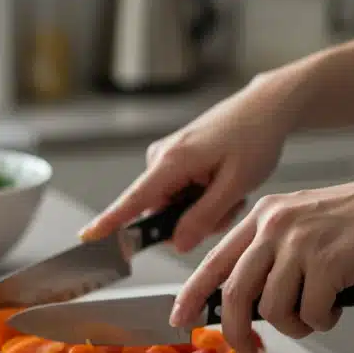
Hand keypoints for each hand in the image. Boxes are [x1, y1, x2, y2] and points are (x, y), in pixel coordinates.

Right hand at [78, 83, 295, 252]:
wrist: (265, 108)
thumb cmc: (254, 138)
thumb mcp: (236, 184)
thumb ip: (204, 217)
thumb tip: (176, 244)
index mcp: (173, 161)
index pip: (135, 199)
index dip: (111, 221)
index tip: (89, 236)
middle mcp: (161, 158)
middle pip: (159, 213)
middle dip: (193, 221)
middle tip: (229, 207)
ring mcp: (166, 159)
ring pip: (174, 207)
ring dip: (203, 211)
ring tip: (231, 193)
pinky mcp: (174, 161)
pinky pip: (180, 195)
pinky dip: (203, 199)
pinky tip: (223, 185)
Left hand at [170, 170, 353, 352]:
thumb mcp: (306, 222)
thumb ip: (275, 252)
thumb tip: (252, 300)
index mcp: (264, 215)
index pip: (214, 260)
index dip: (193, 294)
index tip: (180, 318)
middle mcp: (275, 225)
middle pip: (236, 292)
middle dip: (237, 331)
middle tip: (249, 350)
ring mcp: (301, 242)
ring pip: (273, 308)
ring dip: (295, 325)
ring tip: (318, 314)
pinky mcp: (329, 261)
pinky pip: (311, 312)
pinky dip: (323, 319)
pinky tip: (339, 305)